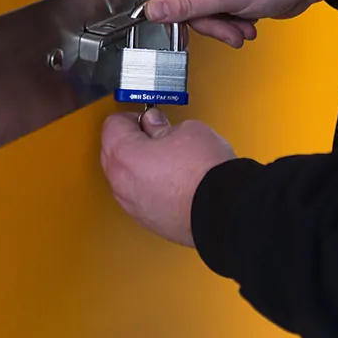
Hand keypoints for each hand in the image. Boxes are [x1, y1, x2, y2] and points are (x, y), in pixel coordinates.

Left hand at [100, 108, 235, 246]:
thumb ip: (162, 125)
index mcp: (124, 155)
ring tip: (168, 159)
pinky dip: (149, 187)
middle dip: (132, 141)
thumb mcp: (187, 130)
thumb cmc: (205, 173)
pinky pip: (140, 197)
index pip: (113, 124)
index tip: (149, 116)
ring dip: (139, 166)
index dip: (133, 116)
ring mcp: (133, 205)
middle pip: (113, 152)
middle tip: (158, 134)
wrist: (224, 211)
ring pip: (126, 178)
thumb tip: (156, 125)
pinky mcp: (148, 221)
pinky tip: (172, 181)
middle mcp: (121, 183)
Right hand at [145, 0, 337, 47]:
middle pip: (184, 4)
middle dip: (209, 23)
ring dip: (222, 27)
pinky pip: (217, 12)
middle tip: (229, 31)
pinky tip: (247, 24)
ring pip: (202, 12)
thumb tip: (152, 10)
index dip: (177, 13)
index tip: (192, 28)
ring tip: (243, 29)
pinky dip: (231, 23)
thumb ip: (185, 4)